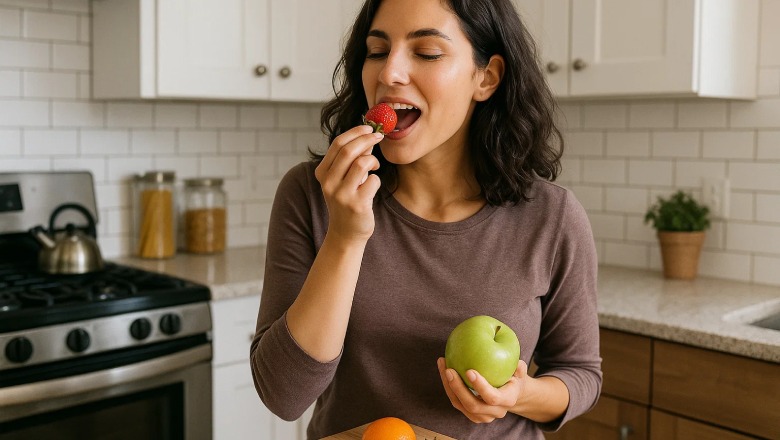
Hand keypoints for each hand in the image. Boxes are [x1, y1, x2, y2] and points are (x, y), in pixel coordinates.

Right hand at [314, 125, 382, 243]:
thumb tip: (367, 136)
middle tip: (379, 137)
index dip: (355, 132)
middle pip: (349, 151)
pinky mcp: (357, 204)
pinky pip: (373, 181)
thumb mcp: (341, 179)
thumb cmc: (347, 200)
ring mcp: (342, 195)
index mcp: (322, 173)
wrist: (346, 232)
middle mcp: (328, 183)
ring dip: (373, 161)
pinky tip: (372, 187)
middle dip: (367, 139)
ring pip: (362, 163)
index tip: (369, 128)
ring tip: (374, 167)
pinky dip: (376, 179)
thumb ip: (349, 159)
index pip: (338, 144)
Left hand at [437, 357, 527, 422]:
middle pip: (473, 405)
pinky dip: (448, 387)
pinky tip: (443, 369)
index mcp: (508, 400)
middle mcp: (495, 411)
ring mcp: (482, 415)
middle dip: (458, 388)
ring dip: (449, 386)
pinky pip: (456, 402)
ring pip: (460, 405)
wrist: (510, 393)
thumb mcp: (519, 372)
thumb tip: (517, 363)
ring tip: (443, 365)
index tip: (469, 371)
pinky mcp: (471, 414)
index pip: (493, 398)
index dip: (480, 386)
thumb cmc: (513, 378)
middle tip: (449, 369)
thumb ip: (519, 368)